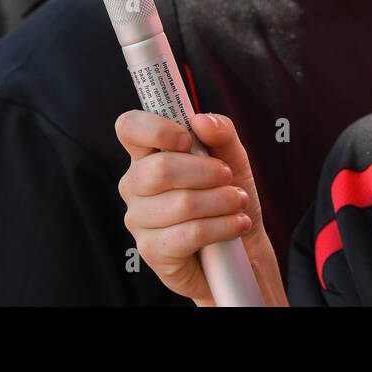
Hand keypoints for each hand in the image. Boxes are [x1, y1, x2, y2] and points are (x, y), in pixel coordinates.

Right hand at [116, 110, 286, 305]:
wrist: (242, 251)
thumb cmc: (229, 199)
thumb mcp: (233, 160)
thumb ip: (221, 133)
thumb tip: (202, 120)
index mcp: (147, 155)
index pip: (129, 127)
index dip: (155, 128)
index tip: (187, 139)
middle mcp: (135, 185)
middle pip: (160, 169)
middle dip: (206, 172)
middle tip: (228, 177)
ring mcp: (139, 219)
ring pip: (181, 203)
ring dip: (221, 201)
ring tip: (238, 203)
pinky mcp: (151, 251)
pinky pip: (189, 234)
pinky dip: (222, 226)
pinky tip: (237, 224)